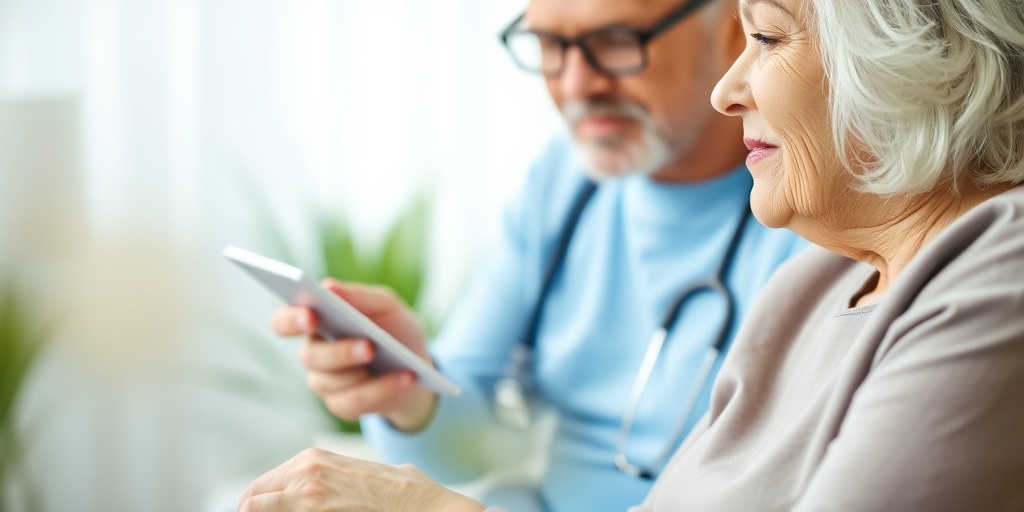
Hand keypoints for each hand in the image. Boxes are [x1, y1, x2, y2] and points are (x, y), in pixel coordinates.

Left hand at [237, 448, 484, 511]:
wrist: (421, 502)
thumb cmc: (398, 491)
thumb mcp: (355, 474)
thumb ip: (328, 479)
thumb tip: (314, 497)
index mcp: (312, 458)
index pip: (262, 486)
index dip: (258, 504)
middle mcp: (305, 471)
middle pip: (254, 499)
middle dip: (257, 511)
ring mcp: (307, 494)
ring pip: (258, 508)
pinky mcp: (313, 510)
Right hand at [272, 279, 437, 430]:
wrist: (418, 366)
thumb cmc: (395, 330)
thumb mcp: (387, 306)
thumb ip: (359, 296)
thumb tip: (329, 285)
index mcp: (316, 322)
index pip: (284, 321)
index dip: (291, 320)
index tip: (310, 315)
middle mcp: (313, 353)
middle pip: (310, 356)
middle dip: (340, 352)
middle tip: (369, 346)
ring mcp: (324, 383)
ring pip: (331, 382)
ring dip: (366, 372)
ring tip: (400, 365)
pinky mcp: (342, 405)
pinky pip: (355, 401)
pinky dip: (383, 389)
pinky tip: (406, 377)